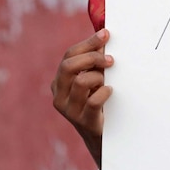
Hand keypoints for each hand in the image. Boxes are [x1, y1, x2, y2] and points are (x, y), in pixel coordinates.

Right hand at [50, 29, 114, 164]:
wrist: (101, 135)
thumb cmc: (98, 101)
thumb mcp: (94, 79)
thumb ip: (95, 60)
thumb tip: (104, 36)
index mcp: (60, 81)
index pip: (69, 55)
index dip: (88, 43)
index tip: (106, 34)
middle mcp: (59, 95)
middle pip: (69, 66)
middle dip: (92, 58)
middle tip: (110, 60)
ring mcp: (69, 110)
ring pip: (81, 82)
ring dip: (98, 77)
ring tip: (108, 81)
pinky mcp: (83, 121)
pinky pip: (93, 101)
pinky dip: (104, 93)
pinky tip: (110, 91)